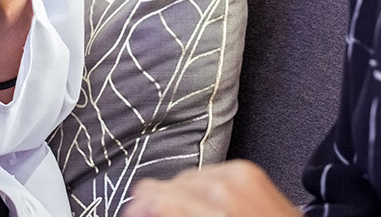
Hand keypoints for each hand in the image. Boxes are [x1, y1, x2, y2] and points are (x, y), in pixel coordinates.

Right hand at [123, 161, 298, 216]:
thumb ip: (172, 215)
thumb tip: (139, 210)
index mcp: (211, 214)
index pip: (152, 198)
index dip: (138, 208)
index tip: (134, 215)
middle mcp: (220, 190)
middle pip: (164, 187)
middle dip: (160, 205)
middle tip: (161, 216)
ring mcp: (235, 174)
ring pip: (183, 177)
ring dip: (182, 197)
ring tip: (196, 215)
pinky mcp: (246, 168)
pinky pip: (206, 171)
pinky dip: (203, 189)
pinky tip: (213, 206)